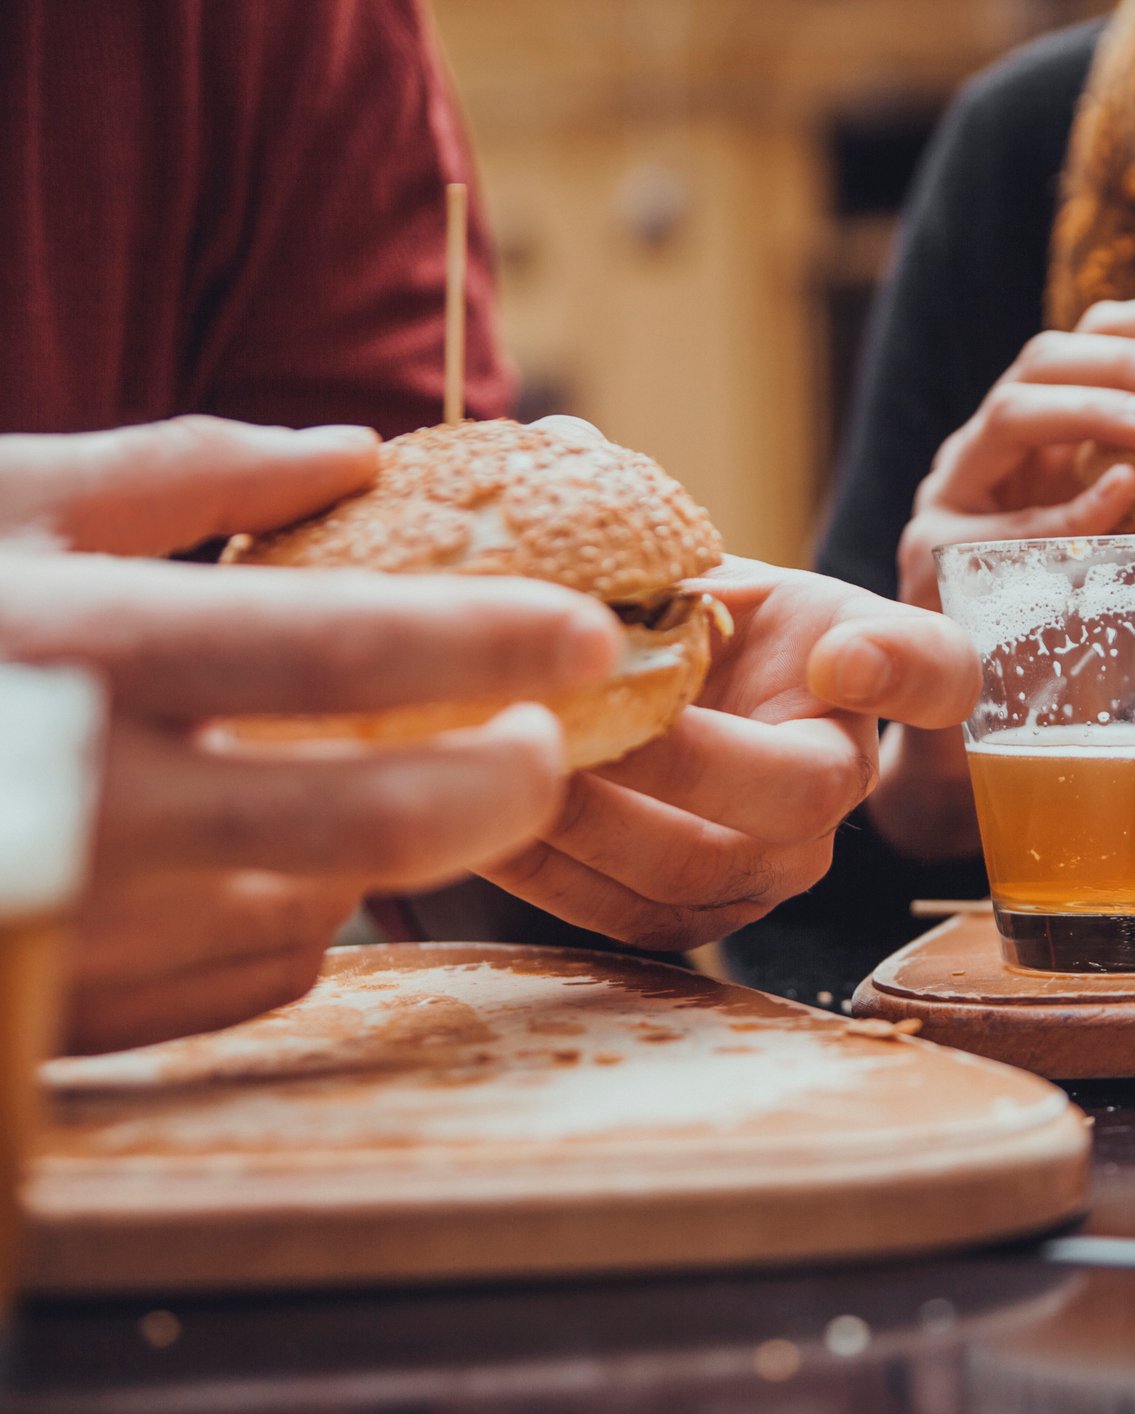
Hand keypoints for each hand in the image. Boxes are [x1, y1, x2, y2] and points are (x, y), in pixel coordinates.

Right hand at [0, 417, 621, 1052]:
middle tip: (553, 738)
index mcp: (87, 649)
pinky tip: (257, 856)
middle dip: (503, 780)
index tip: (593, 630)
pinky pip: (250, 977)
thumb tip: (350, 449)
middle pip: (376, 824)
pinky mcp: (66, 1001)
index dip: (493, 641)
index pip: (345, 654)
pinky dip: (292, 916)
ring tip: (373, 776)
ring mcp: (78, 918)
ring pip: (323, 908)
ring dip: (385, 846)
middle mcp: (90, 800)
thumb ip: (178, 473)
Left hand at [479, 557, 979, 949]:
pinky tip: (483, 819)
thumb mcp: (693, 558)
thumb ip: (647, 515)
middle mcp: (847, 779)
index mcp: (872, 669)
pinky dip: (553, 875)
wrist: (663, 719)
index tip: (842, 650)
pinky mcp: (705, 922)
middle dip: (676, 758)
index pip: (940, 672)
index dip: (902, 670)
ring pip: (702, 869)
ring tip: (502, 759)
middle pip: (798, 794)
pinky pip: (636, 921)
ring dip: (592, 820)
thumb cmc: (690, 622)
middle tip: (571, 713)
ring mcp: (781, 864)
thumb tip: (559, 443)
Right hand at [895, 295, 1134, 609]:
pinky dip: (1070, 504)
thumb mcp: (1121, 534)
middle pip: (1043, 362)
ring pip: (1012, 414)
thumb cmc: (1065, 610)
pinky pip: (1006, 518)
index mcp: (1034, 428)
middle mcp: (987, 443)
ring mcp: (954, 490)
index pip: (1081, 341)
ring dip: (1095, 409)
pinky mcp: (936, 550)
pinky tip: (1124, 492)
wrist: (976, 691)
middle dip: (1123, 360)